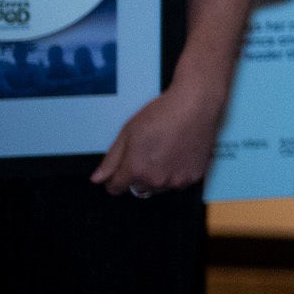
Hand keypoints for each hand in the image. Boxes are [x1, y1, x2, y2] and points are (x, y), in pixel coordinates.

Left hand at [90, 72, 230, 197]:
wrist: (196, 105)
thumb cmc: (162, 114)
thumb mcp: (127, 132)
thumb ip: (111, 160)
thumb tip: (98, 179)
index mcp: (135, 169)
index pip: (116, 187)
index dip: (115, 178)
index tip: (122, 169)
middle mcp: (155, 180)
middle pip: (139, 188)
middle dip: (139, 175)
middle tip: (149, 153)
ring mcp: (177, 180)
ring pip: (159, 187)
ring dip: (159, 176)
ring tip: (166, 152)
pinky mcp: (195, 177)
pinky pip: (179, 183)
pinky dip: (177, 173)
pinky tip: (180, 154)